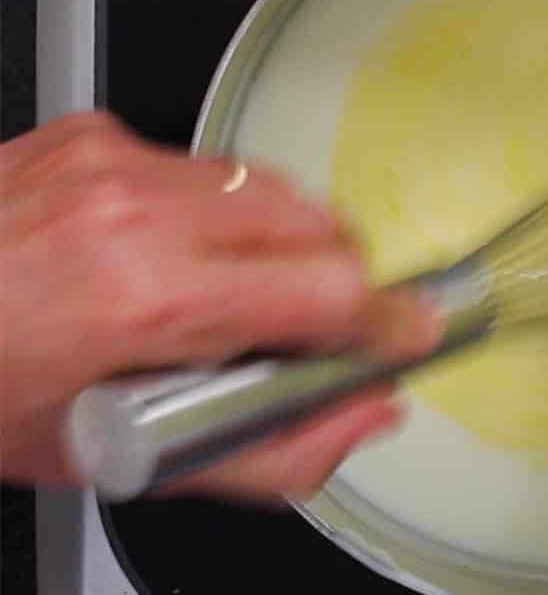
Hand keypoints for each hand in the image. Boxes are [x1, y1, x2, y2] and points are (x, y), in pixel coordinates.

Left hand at [0, 111, 439, 499]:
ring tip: (232, 296)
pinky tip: (168, 256)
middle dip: (340, 280)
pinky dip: (216, 213)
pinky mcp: (94, 135)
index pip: (329, 291)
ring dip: (283, 242)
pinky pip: (204, 166)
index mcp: (143, 297)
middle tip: (310, 331)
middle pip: (320, 223)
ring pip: (270, 187)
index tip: (407, 333)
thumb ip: (264, 453)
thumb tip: (357, 417)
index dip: (387, 320)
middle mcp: (135, 207)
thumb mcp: (109, 460)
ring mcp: (113, 159)